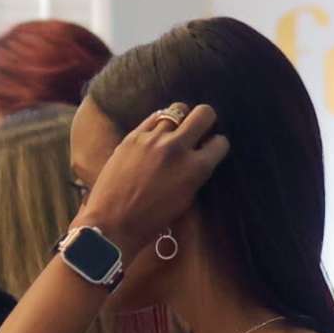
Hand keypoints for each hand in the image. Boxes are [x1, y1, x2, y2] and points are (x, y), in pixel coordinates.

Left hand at [79, 100, 224, 257]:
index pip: (220, 142)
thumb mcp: (185, 199)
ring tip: (176, 130)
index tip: (211, 148)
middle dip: (206, 120)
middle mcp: (178, 147)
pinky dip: (160, 123)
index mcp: (196, 168)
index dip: (217, 145)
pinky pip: (154, 117)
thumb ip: (195, 174)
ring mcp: (154, 138)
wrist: (113, 223)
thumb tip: (199, 156)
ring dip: (181, 120)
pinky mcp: (133, 135)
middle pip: (204, 113)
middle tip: (200, 129)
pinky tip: (157, 132)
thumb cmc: (152, 220)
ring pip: (177, 110)